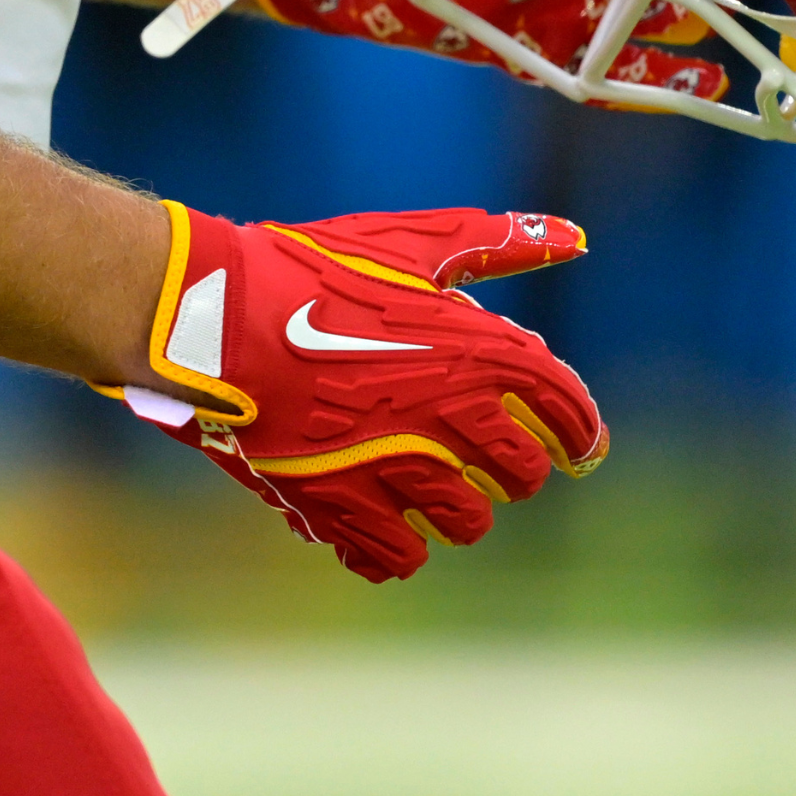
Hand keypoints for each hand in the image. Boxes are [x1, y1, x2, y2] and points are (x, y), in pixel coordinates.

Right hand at [128, 204, 605, 582]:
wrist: (213, 317)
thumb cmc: (312, 270)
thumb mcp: (411, 245)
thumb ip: (498, 243)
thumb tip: (577, 238)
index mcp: (475, 351)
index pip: (564, 408)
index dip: (582, 431)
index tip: (580, 446)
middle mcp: (447, 418)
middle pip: (522, 476)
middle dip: (514, 468)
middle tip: (489, 457)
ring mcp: (393, 469)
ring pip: (466, 523)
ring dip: (458, 509)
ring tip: (433, 487)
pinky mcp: (339, 506)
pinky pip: (394, 557)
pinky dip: (395, 546)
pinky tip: (381, 520)